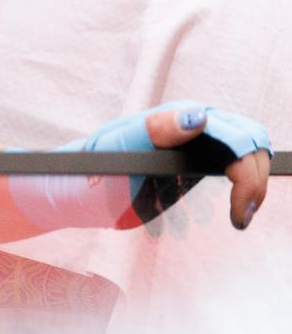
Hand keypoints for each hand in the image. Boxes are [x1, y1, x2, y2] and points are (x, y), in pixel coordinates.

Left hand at [12, 102, 271, 231]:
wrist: (77, 188)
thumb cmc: (92, 165)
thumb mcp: (120, 147)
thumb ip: (157, 130)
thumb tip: (198, 117)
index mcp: (179, 116)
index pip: (236, 135)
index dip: (248, 168)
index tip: (241, 204)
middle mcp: (195, 125)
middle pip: (250, 143)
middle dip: (256, 178)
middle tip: (242, 215)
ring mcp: (198, 144)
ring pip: (248, 156)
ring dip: (254, 186)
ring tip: (240, 217)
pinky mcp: (196, 165)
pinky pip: (235, 169)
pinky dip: (244, 189)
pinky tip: (238, 212)